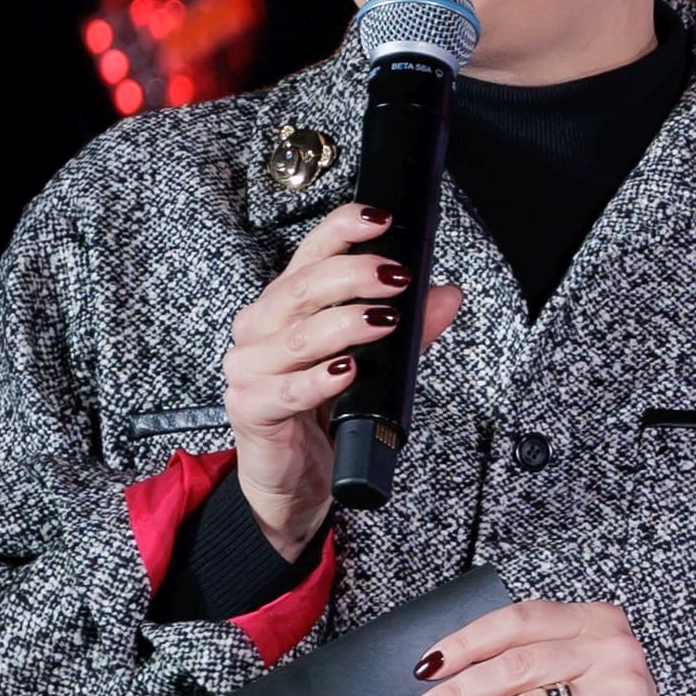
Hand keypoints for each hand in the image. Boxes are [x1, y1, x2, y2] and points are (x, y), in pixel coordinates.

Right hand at [221, 203, 463, 560]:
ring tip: (384, 320)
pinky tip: (346, 372)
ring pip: (297, 335)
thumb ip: (409, 329)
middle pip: (303, 287)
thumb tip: (445, 295)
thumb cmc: (322, 410)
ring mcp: (250, 368)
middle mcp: (261, 328)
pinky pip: (286, 390)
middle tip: (396, 277)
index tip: (383, 219)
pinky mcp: (250, 408)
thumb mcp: (374, 363)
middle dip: (354, 275)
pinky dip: (319, 379)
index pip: (311, 252)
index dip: (344, 229)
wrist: (292, 476)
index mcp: (285, 304)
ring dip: (345, 324)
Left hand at [411, 595, 695, 695]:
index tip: (425, 667)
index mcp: (596, 621)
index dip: (466, 642)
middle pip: (516, 664)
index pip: (518, 620)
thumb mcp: (575, 685)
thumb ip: (529, 672)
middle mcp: (613, 647)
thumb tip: (448, 683)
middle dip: (459, 692)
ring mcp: (623, 688)